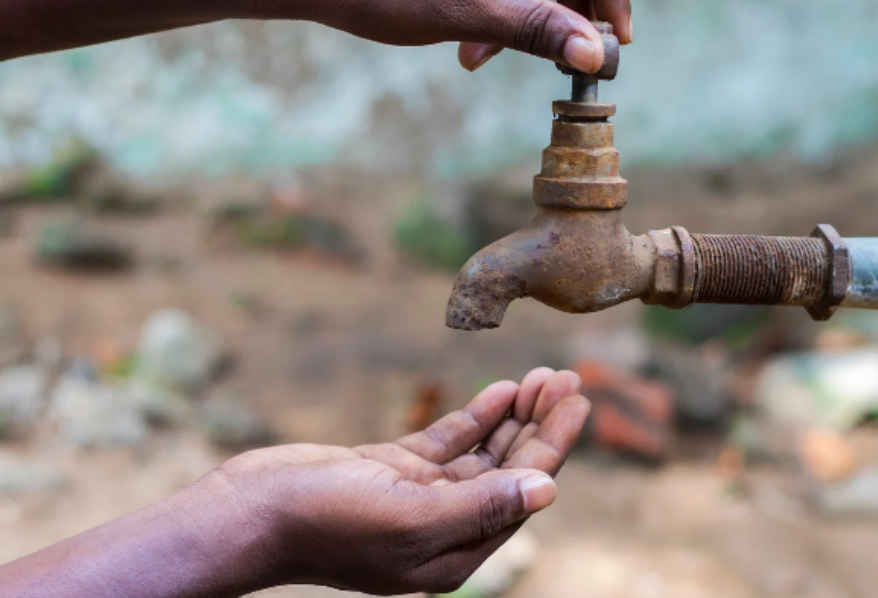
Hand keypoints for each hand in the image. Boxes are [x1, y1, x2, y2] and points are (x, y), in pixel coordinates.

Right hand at [204, 367, 588, 594]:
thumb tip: (548, 491)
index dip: (554, 446)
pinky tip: (502, 389)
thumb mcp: (410, 518)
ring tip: (544, 375)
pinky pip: (450, 441)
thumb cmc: (324, 523)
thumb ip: (481, 506)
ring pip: (484, 452)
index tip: (579, 401)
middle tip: (569, 377)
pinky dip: (478, 416)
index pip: (522, 492)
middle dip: (541, 424)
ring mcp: (419, 497)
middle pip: (510, 470)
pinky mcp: (394, 470)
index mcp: (455, 552)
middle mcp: (444, 527)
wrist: (248, 513)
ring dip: (515, 415)